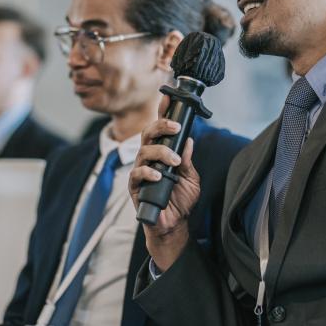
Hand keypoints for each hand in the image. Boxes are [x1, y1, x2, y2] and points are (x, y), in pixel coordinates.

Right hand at [129, 97, 200, 268]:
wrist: (174, 225)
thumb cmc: (181, 201)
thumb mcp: (191, 178)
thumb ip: (188, 160)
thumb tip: (190, 140)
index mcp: (162, 152)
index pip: (161, 129)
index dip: (163, 113)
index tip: (168, 99)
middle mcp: (149, 158)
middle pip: (148, 133)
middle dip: (160, 126)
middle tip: (175, 127)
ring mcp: (141, 171)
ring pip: (144, 151)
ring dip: (160, 153)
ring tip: (174, 161)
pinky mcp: (135, 186)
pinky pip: (137, 174)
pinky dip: (148, 172)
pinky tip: (159, 175)